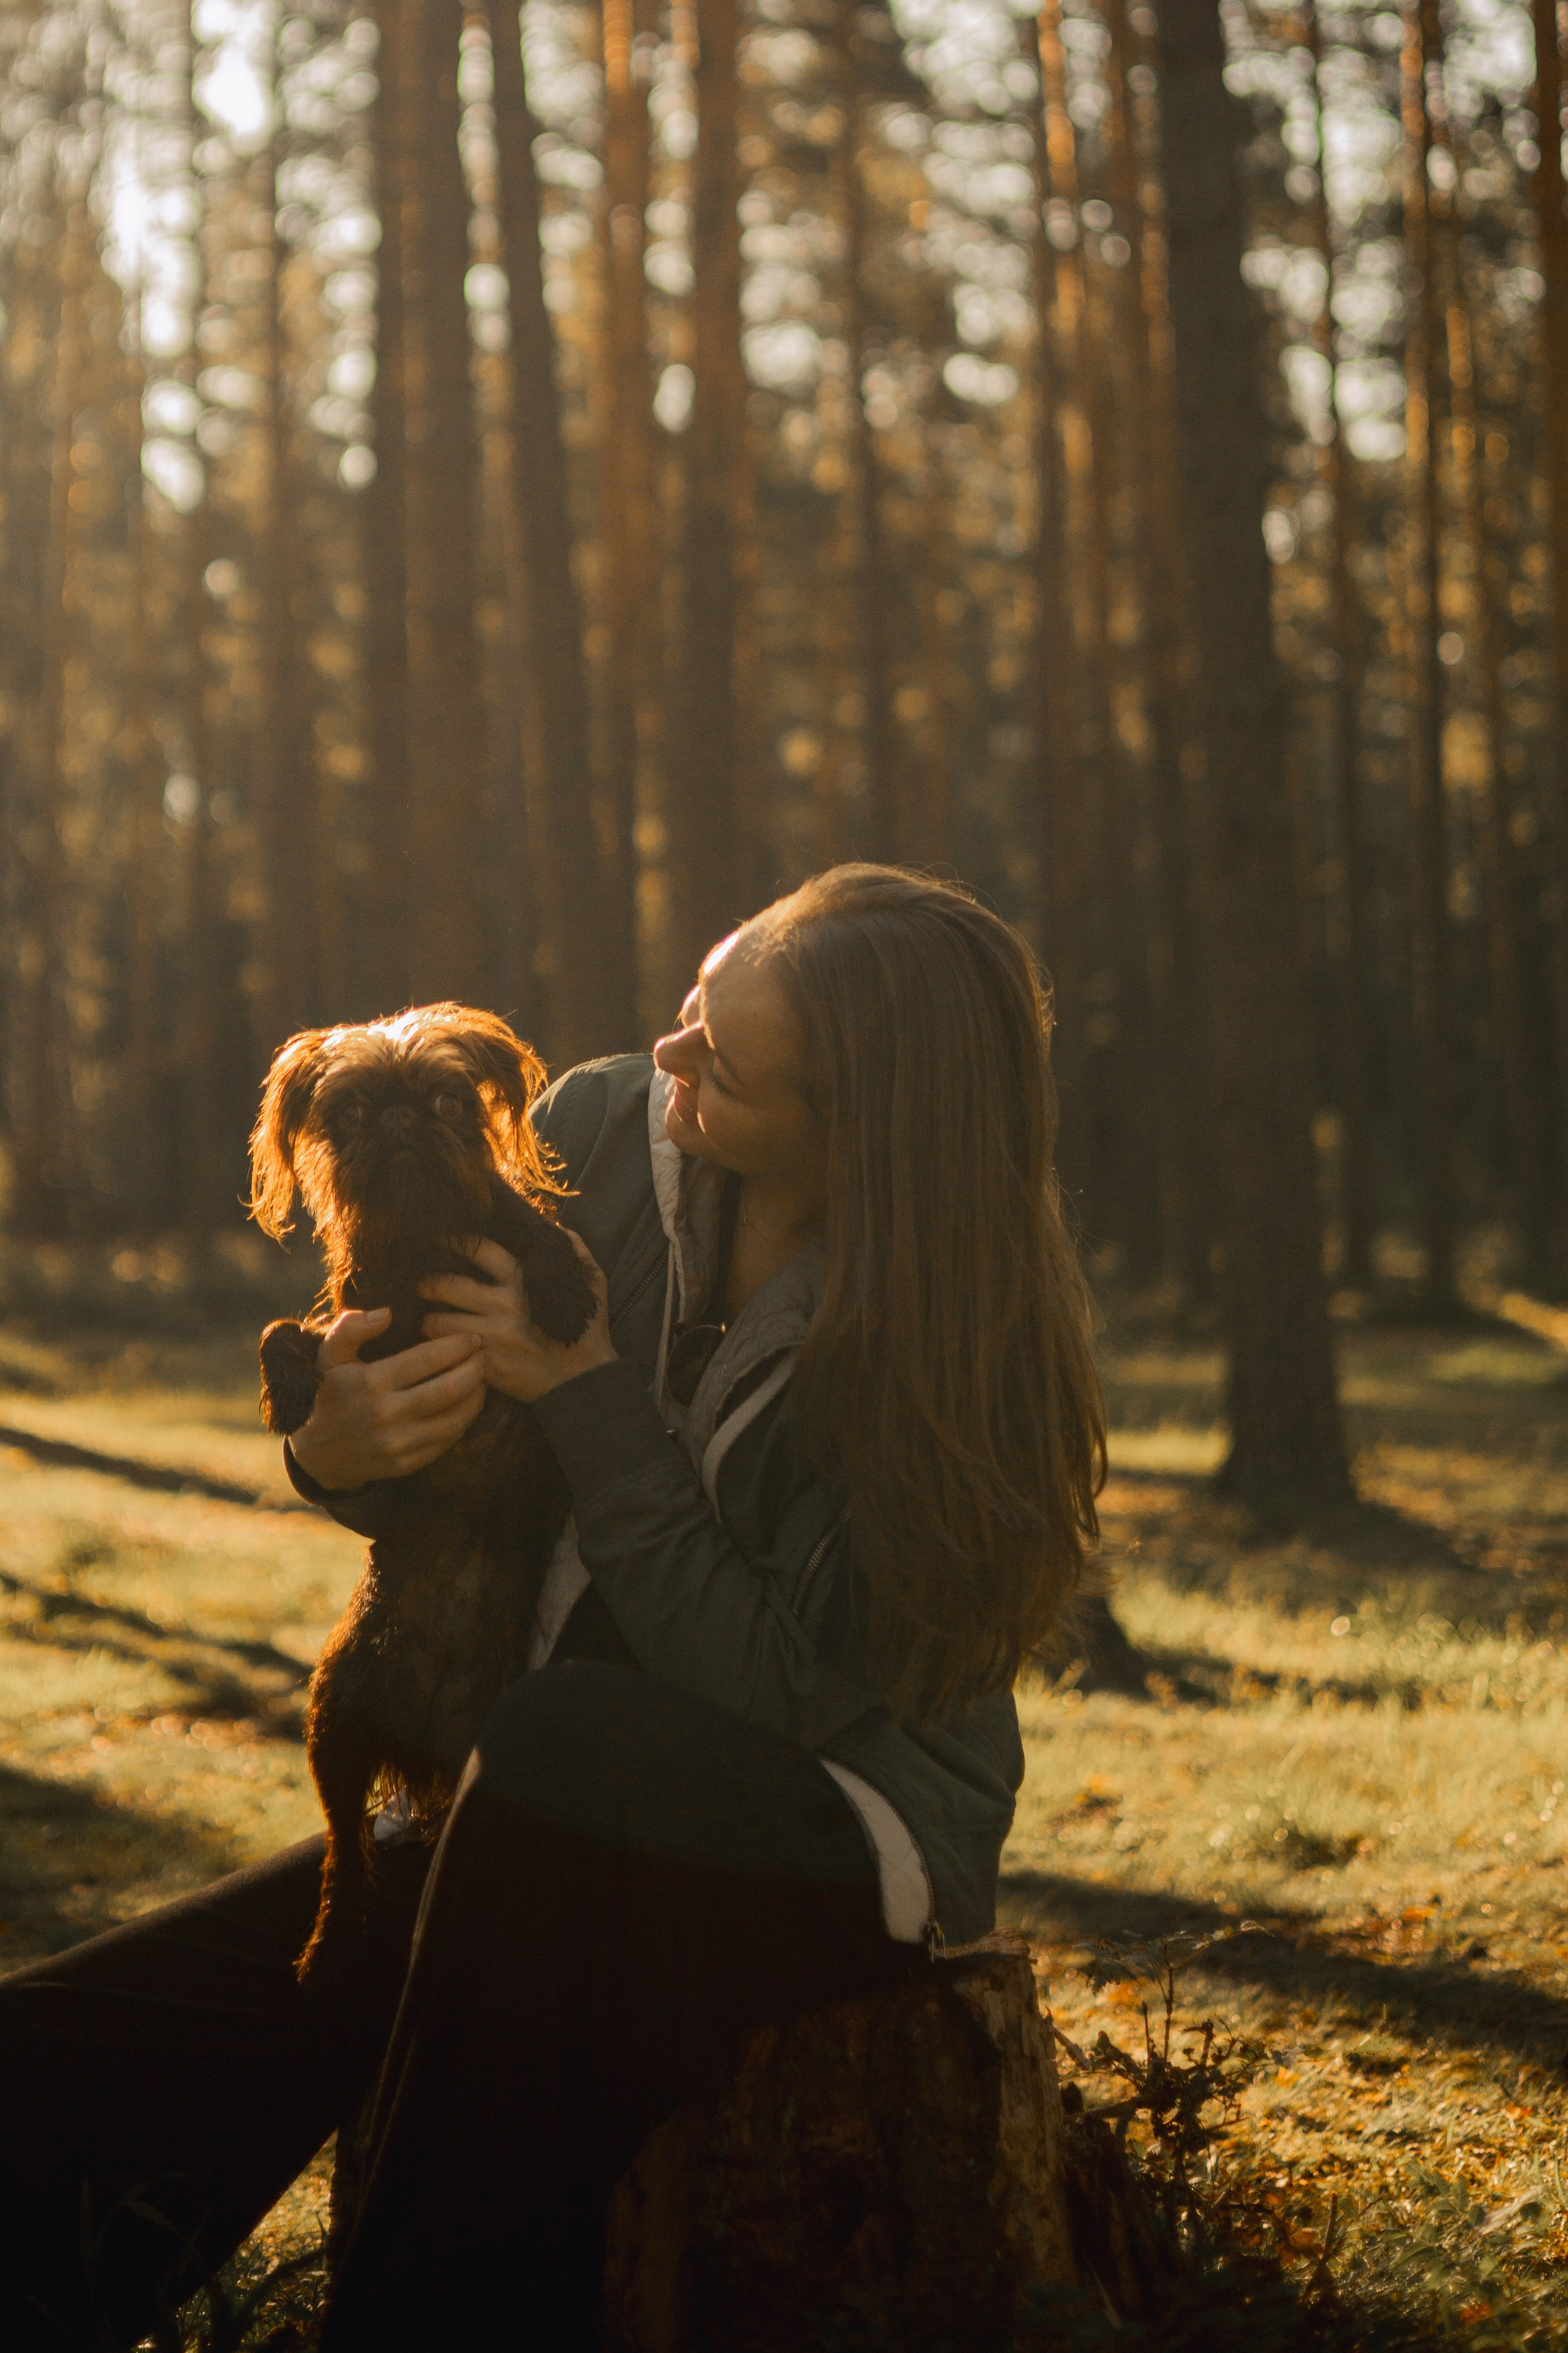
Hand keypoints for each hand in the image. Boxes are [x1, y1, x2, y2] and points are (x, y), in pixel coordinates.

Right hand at [288, 1309, 486, 1490]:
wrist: (318, 1453)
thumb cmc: (330, 1393)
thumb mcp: (329, 1355)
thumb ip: (352, 1327)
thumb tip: (387, 1313)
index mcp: (370, 1383)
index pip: (426, 1359)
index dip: (456, 1346)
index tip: (473, 1337)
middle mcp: (385, 1415)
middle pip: (447, 1390)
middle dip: (474, 1370)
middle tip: (484, 1356)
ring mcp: (397, 1443)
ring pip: (453, 1419)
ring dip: (475, 1397)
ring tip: (482, 1379)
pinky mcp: (406, 1464)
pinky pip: (446, 1441)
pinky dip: (463, 1421)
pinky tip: (468, 1405)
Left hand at [419, 1234, 616, 1403]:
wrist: (584, 1382)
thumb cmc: (586, 1332)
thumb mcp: (593, 1283)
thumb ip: (576, 1250)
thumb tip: (557, 1226)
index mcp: (524, 1279)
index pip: (477, 1248)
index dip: (453, 1241)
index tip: (437, 1241)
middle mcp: (504, 1303)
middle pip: (444, 1285)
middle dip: (426, 1285)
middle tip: (421, 1287)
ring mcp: (492, 1334)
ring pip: (436, 1320)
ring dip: (428, 1320)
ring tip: (427, 1321)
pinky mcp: (485, 1363)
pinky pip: (446, 1351)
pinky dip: (438, 1348)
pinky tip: (438, 1348)